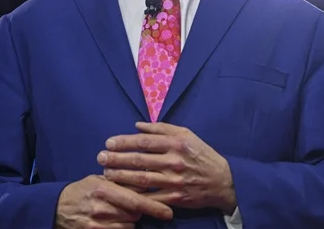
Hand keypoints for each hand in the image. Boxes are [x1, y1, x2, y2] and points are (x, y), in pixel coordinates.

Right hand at [54, 175, 172, 228]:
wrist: (59, 207)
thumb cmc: (85, 190)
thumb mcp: (101, 180)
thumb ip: (122, 180)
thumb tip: (148, 175)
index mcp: (104, 189)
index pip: (135, 199)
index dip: (153, 206)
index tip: (168, 213)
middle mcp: (101, 207)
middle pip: (134, 213)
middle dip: (139, 209)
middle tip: (134, 205)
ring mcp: (97, 222)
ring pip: (129, 225)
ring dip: (130, 219)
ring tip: (120, 211)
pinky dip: (122, 227)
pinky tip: (115, 221)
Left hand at [98, 122, 236, 213]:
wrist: (222, 181)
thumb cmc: (202, 154)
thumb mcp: (187, 134)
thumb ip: (162, 128)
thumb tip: (137, 125)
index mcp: (176, 143)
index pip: (143, 141)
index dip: (124, 142)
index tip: (109, 142)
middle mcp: (174, 161)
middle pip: (139, 160)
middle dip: (116, 159)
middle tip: (100, 158)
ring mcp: (175, 181)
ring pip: (142, 179)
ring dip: (121, 177)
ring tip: (106, 174)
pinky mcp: (175, 198)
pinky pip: (151, 198)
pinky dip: (136, 196)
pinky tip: (122, 193)